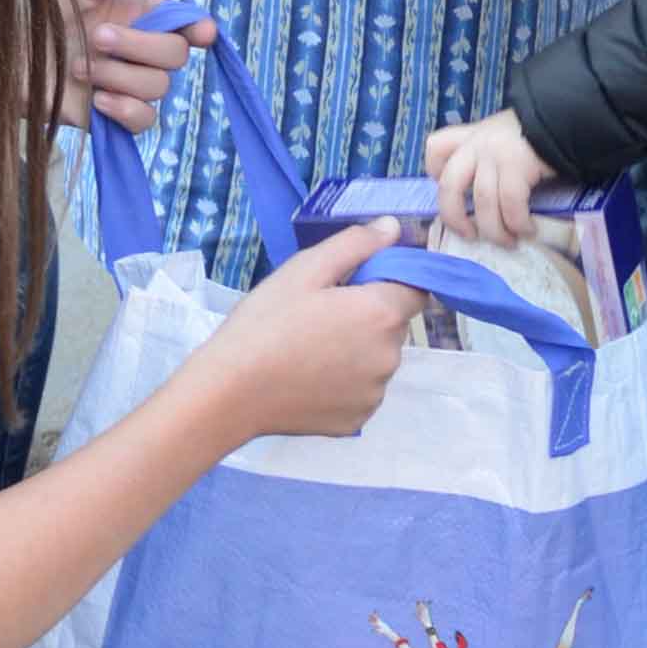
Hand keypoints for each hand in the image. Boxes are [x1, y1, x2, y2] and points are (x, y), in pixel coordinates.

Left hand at [0, 0, 208, 131]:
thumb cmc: (23, 6)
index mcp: (131, 10)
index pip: (183, 22)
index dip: (199, 27)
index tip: (200, 32)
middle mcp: (132, 47)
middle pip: (177, 54)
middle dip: (142, 45)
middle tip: (97, 38)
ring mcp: (120, 83)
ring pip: (161, 87)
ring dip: (122, 76)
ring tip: (78, 68)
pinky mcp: (106, 116)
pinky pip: (145, 120)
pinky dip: (126, 109)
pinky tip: (96, 99)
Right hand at [207, 225, 424, 442]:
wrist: (230, 393)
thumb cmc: (265, 323)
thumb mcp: (305, 270)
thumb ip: (356, 245)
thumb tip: (393, 228)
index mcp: (382, 313)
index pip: (416, 289)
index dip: (391, 281)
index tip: (357, 284)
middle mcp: (390, 356)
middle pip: (394, 325)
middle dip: (369, 315)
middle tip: (321, 314)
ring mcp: (375, 392)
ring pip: (377, 359)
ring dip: (358, 350)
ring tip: (309, 347)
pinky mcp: (357, 419)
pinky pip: (361, 390)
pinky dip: (344, 382)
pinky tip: (309, 376)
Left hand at [425, 108, 552, 244]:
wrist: (568, 117)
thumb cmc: (538, 133)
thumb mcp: (503, 136)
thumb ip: (487, 157)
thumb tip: (484, 202)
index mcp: (471, 135)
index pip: (435, 147)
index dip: (434, 173)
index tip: (454, 193)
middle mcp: (477, 143)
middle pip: (449, 185)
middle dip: (455, 219)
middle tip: (470, 236)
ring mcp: (495, 153)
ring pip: (482, 201)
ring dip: (495, 230)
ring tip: (509, 242)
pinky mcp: (516, 164)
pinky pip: (510, 204)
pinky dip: (518, 223)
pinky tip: (529, 230)